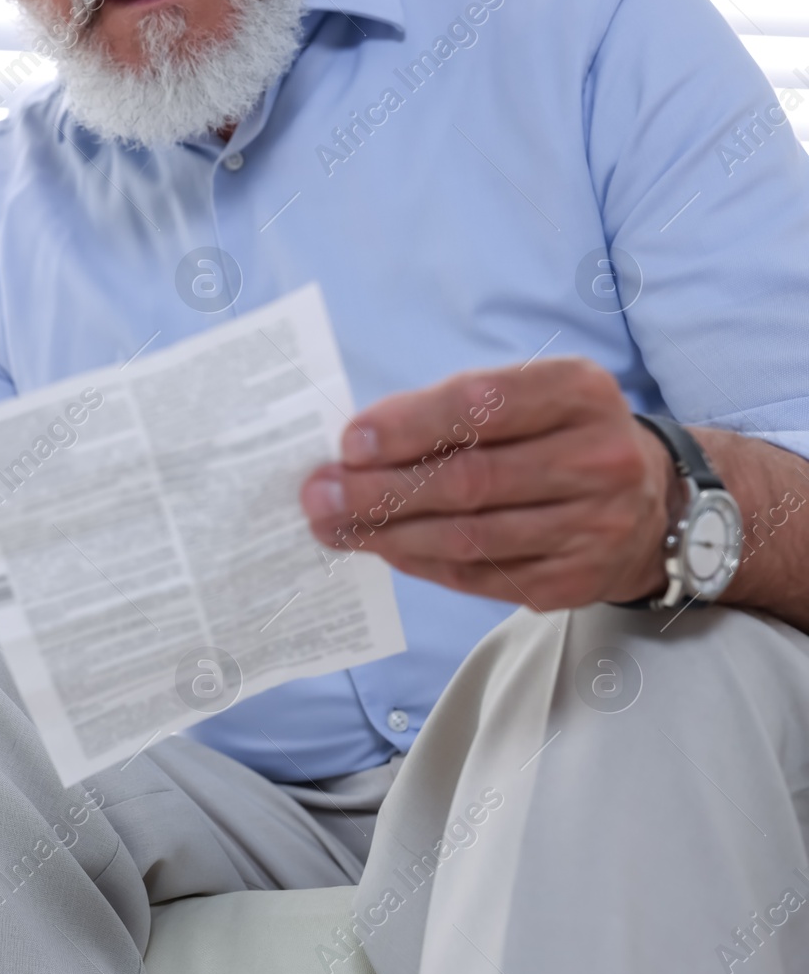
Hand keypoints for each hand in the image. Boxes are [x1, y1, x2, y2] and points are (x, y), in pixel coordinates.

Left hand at [299, 358, 674, 611]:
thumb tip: (354, 446)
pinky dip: (419, 561)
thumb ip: (450, 411)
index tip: (349, 441)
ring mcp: (592, 526)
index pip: (483, 405)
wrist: (653, 505)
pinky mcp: (571, 581)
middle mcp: (597, 459)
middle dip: (382, 489)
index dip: (409, 424)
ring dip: (387, 533)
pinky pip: (478, 576)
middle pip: (470, 480)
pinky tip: (380, 546)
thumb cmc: (557, 437)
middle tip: (320, 493)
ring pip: (468, 537)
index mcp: (580, 392)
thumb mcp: (527, 397)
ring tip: (333, 524)